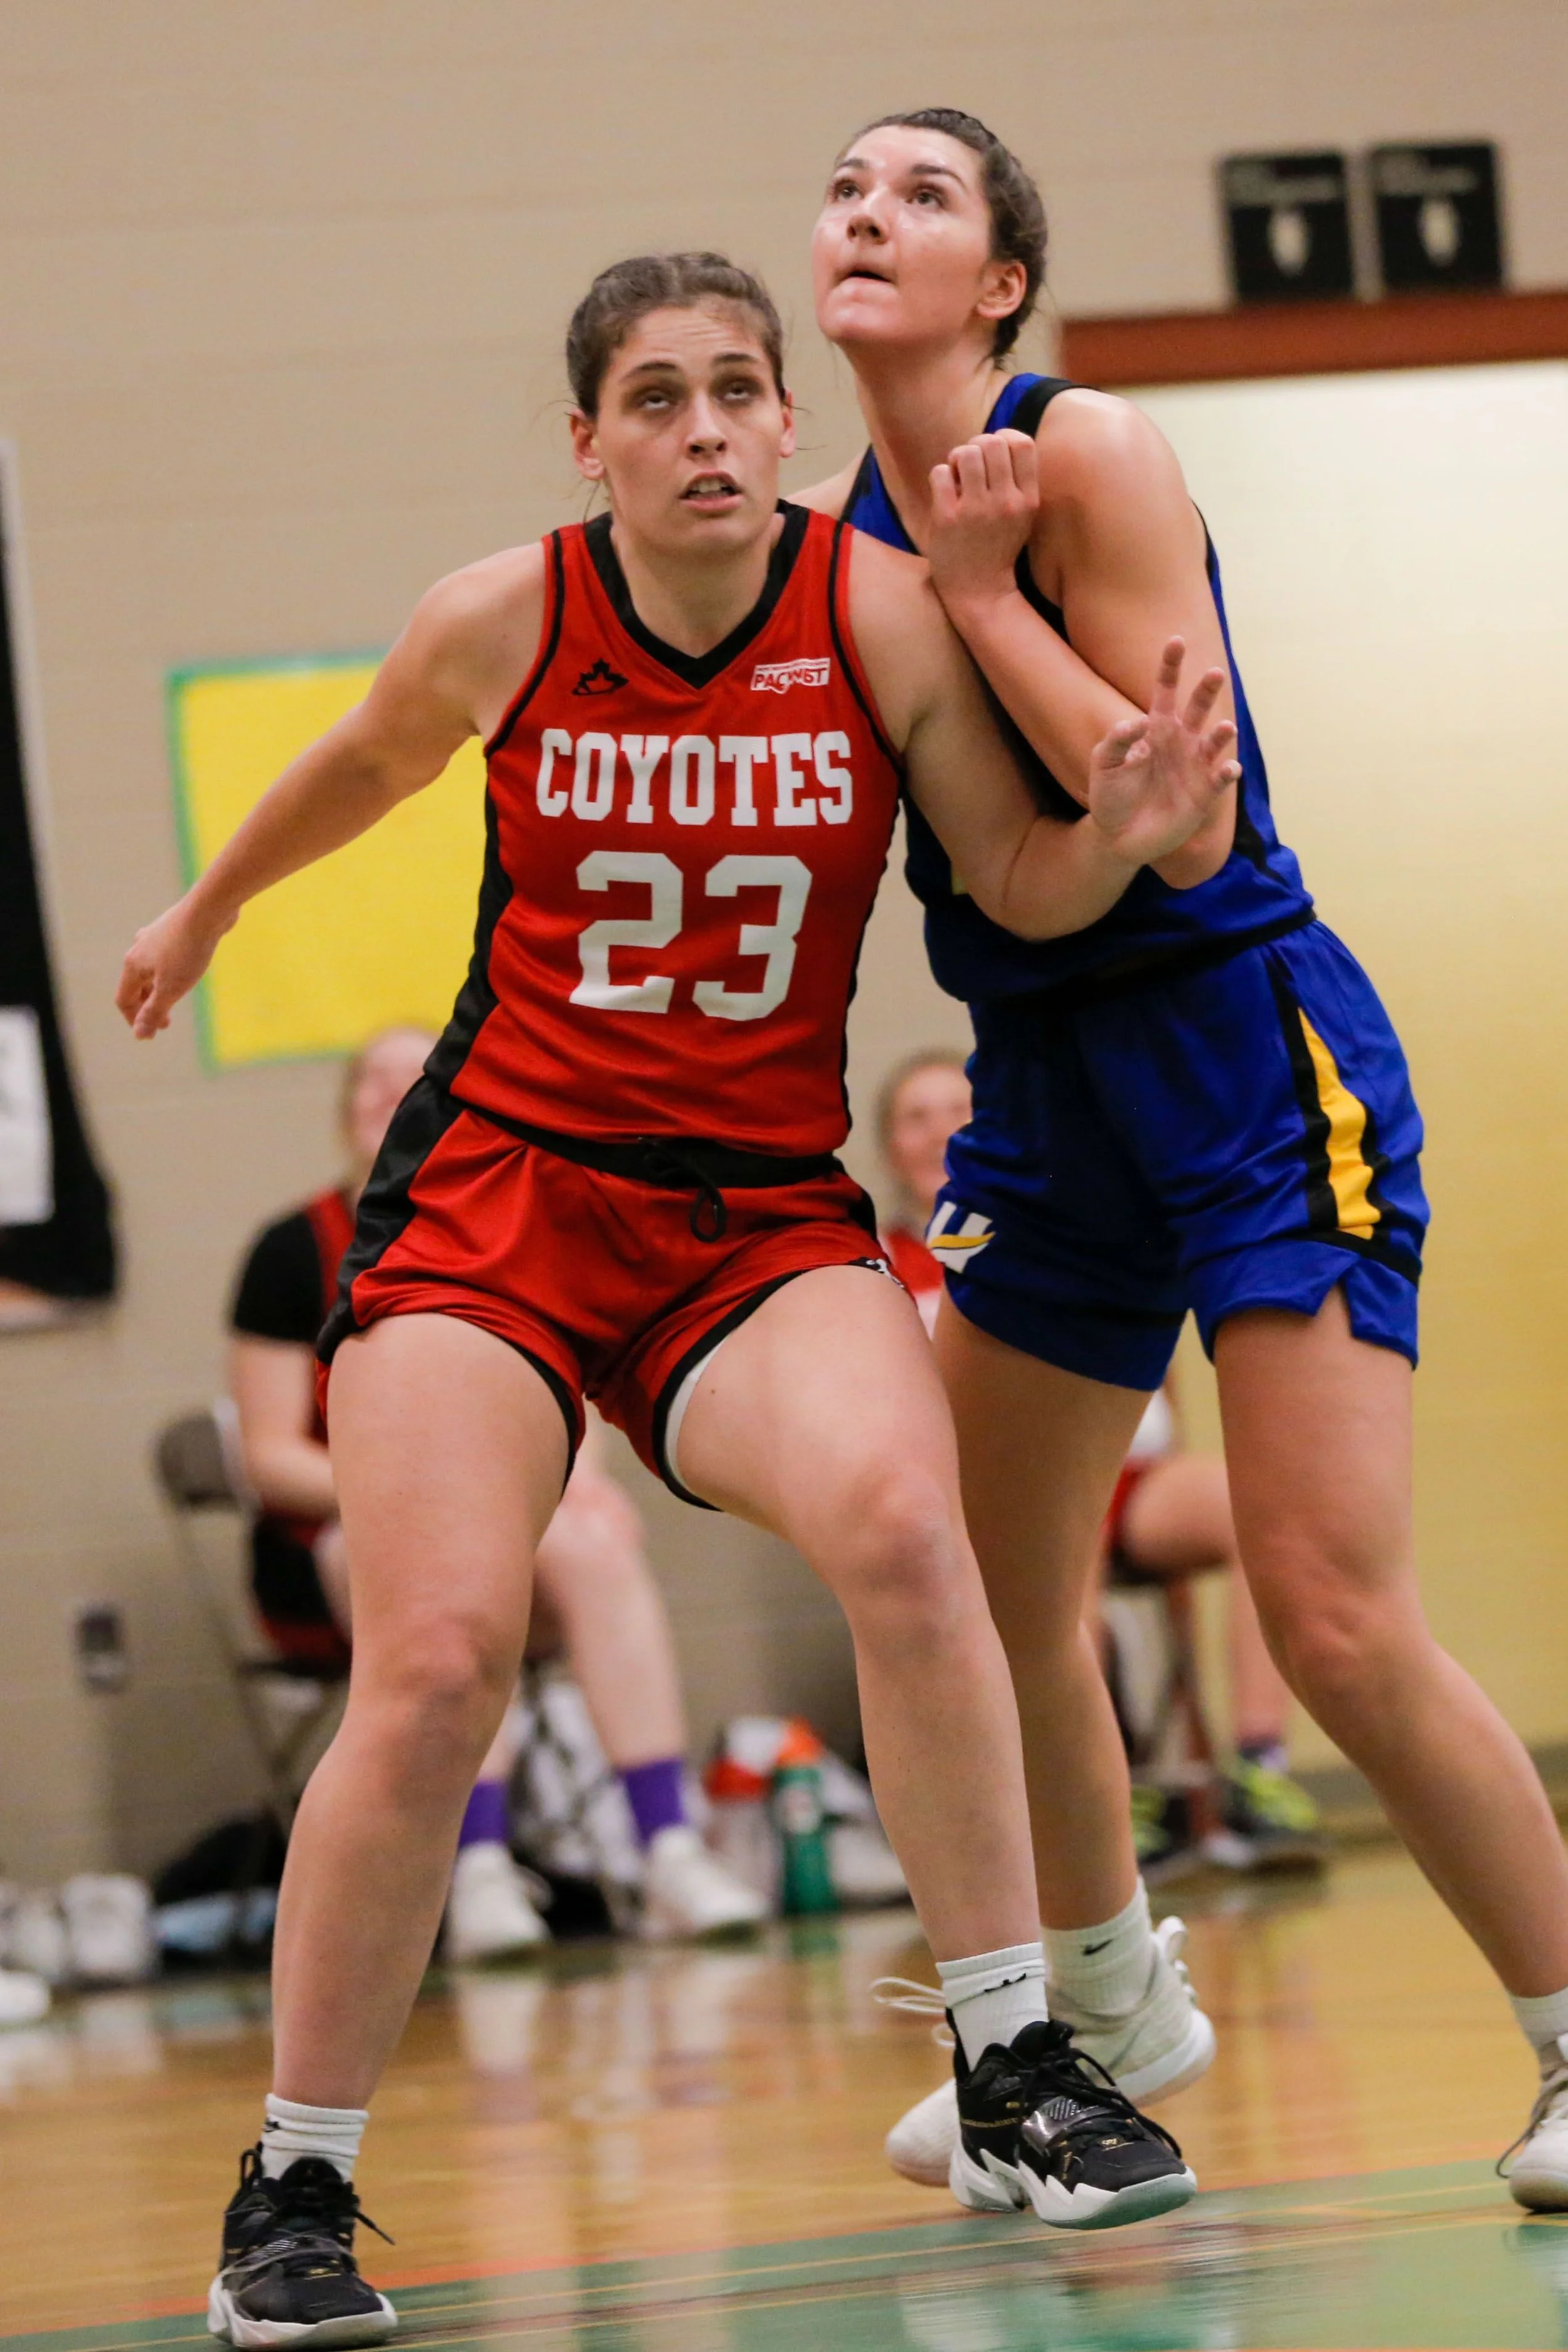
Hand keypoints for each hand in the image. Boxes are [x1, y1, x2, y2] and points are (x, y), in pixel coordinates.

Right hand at [115, 894, 234, 1038]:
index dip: (134, 1019)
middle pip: (137, 985)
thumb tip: (139, 1035)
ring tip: (176, 998)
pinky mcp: (174, 929)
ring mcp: (155, 936)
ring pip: (151, 969)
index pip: (123, 999)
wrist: (207, 911)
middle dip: (149, 1006)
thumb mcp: (170, 988)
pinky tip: (186, 971)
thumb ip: (154, 1012)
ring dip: (159, 988)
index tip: (152, 1033)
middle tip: (167, 1022)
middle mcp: (138, 948)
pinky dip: (170, 971)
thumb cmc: (188, 951)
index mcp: (132, 964)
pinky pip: (165, 956)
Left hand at [927, 428, 1039, 611]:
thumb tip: (997, 438)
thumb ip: (1017, 480)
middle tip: (970, 466)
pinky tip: (945, 494)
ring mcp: (976, 511)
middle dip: (977, 445)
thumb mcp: (1021, 516)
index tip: (993, 453)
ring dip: (957, 459)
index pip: (1022, 443)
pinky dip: (940, 477)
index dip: (1003, 437)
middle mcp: (1005, 503)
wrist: (979, 592)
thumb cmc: (998, 547)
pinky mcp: (948, 518)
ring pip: (965, 452)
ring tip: (957, 478)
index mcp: (1028, 500)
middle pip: (992, 442)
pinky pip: (940, 472)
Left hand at [1086, 637, 1238, 867]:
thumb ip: (1116, 740)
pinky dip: (1227, 772)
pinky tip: (1228, 768)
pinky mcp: (1204, 793)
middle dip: (1207, 690)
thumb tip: (1139, 722)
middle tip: (1215, 672)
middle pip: (1198, 708)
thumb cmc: (1110, 795)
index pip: (1165, 690)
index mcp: (1156, 728)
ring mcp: (1195, 766)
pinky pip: (1221, 778)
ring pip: (1215, 741)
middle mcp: (1180, 741)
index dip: (1171, 666)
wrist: (1119, 837)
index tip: (1176, 640)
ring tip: (1225, 727)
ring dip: (1222, 733)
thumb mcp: (1103, 764)